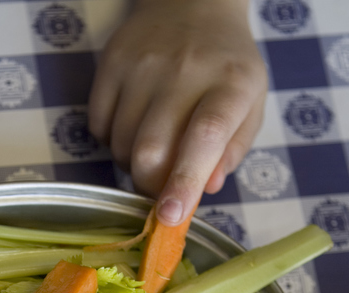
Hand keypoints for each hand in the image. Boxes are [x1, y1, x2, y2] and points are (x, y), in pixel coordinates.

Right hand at [88, 0, 265, 224]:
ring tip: (153, 145)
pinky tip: (132, 124)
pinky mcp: (111, 63)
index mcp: (231, 83)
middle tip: (163, 185)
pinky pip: (99, 127)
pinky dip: (112, 140)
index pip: (205, 136)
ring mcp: (143, 64)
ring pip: (121, 145)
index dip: (185, 181)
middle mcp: (185, 69)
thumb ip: (232, 150)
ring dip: (132, 163)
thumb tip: (207, 189)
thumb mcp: (249, 105)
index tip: (172, 215)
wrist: (192, 5)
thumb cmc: (226, 67)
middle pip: (150, 151)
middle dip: (152, 184)